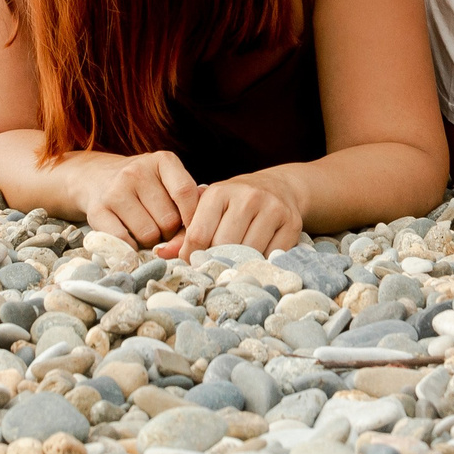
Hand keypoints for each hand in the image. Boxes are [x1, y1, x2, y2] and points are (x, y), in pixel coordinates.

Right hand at [77, 151, 199, 246]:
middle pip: (169, 220)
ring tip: (146, 231)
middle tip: (163, 229)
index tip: (194, 232)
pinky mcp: (98, 210)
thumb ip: (188, 201)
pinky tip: (131, 239)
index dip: (193, 218)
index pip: (185, 192)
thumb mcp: (167, 181)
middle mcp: (137, 172)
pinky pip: (125, 241)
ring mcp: (115, 190)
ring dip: (151, 242)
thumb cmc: (145, 186)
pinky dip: (132, 248)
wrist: (96, 177)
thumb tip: (199, 232)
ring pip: (149, 234)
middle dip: (170, 233)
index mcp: (162, 161)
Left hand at [159, 173, 304, 257]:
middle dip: (216, 260)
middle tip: (215, 265)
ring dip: (239, 263)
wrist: (278, 187)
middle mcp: (248, 196)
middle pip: (223, 246)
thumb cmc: (234, 203)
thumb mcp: (208, 209)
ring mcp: (273, 208)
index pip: (199, 235)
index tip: (192, 263)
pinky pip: (271, 256)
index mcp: (220, 192)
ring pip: (248, 253)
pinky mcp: (292, 223)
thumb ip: (184, 232)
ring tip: (235, 262)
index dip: (192, 256)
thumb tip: (161, 254)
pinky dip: (262, 263)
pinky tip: (256, 257)